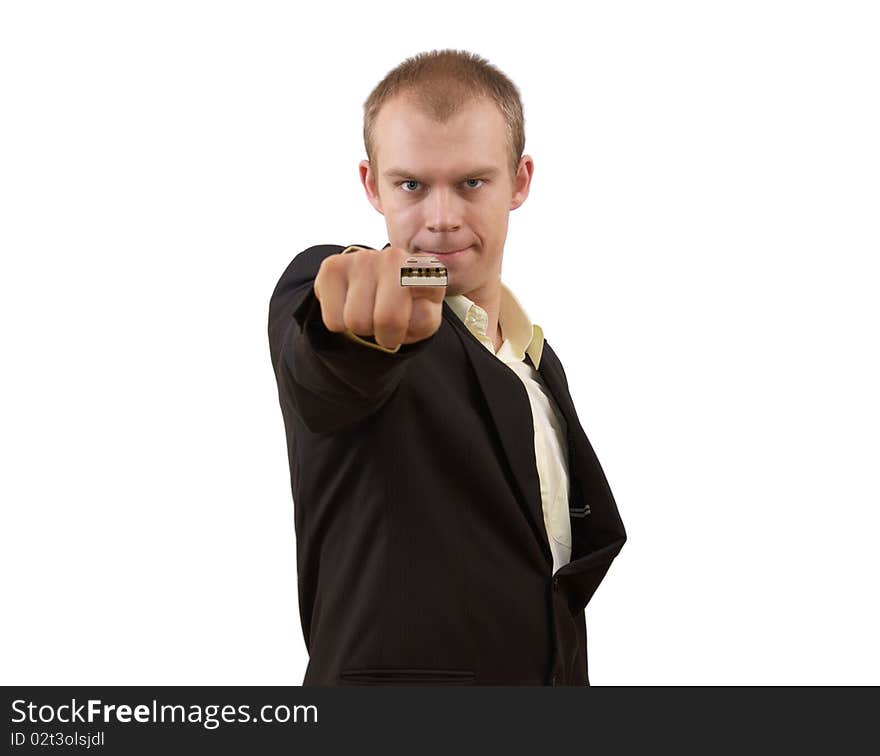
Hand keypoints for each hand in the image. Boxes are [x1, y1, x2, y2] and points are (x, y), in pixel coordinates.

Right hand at [313, 247, 445, 349]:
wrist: (372, 295)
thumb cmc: (404, 310)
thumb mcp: (423, 320)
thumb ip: (424, 317)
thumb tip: (410, 310)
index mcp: (424, 268)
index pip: (427, 289)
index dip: (417, 316)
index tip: (413, 313)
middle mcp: (394, 257)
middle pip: (387, 319)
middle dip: (387, 334)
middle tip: (387, 327)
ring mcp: (362, 259)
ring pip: (355, 321)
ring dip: (362, 328)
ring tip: (369, 314)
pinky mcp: (332, 267)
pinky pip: (333, 320)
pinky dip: (340, 323)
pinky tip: (350, 306)